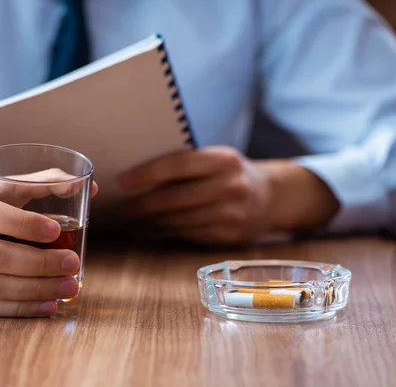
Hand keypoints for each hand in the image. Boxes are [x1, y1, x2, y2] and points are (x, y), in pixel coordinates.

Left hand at [118, 147, 338, 244]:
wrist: (272, 197)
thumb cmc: (231, 173)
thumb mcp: (217, 159)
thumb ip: (186, 165)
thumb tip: (138, 176)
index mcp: (224, 160)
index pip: (178, 165)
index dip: (147, 173)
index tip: (123, 181)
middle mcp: (231, 186)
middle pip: (175, 198)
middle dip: (143, 204)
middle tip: (123, 207)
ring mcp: (231, 214)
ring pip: (179, 220)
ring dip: (151, 221)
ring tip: (133, 218)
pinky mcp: (228, 236)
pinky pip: (189, 234)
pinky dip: (167, 231)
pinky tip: (154, 228)